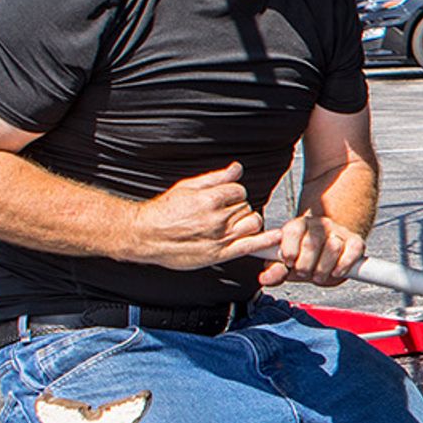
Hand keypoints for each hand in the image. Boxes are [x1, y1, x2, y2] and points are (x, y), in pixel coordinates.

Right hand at [131, 163, 281, 270]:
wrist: (146, 236)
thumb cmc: (163, 212)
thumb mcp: (187, 187)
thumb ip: (215, 178)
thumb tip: (237, 168)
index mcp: (209, 199)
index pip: (239, 191)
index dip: (233, 194)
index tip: (225, 199)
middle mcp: (217, 218)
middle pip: (246, 207)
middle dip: (238, 208)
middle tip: (224, 213)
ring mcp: (220, 237)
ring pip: (252, 223)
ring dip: (248, 221)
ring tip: (234, 224)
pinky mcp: (220, 253)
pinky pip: (251, 246)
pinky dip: (266, 241)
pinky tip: (276, 237)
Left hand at [258, 214, 365, 288]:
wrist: (330, 254)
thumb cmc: (305, 259)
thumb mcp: (287, 264)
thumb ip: (274, 270)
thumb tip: (264, 279)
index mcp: (299, 225)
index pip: (293, 230)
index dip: (290, 250)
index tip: (289, 263)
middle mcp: (319, 225)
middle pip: (312, 243)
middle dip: (305, 265)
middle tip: (304, 272)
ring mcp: (338, 232)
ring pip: (333, 247)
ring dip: (323, 269)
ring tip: (318, 276)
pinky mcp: (355, 241)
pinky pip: (352, 251)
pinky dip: (343, 265)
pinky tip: (336, 272)